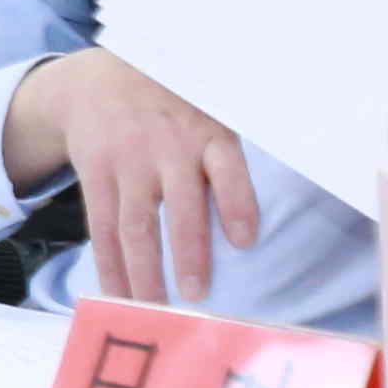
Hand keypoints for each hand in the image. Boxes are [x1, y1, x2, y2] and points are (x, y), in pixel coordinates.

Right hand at [7, 47, 260, 303]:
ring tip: (153, 308)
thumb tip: (292, 189)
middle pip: (178, 208)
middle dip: (188, 254)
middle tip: (196, 296)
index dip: (236, 205)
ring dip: (144, 271)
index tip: (245, 242)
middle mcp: (166, 149)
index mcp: (207, 134)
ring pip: (135, 225)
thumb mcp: (213, 110)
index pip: (226, 170)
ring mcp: (127, 163)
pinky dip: (109, 264)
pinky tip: (115, 292)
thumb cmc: (174, 108)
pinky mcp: (96, 174)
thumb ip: (237, 153)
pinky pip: (101, 226)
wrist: (96, 80)